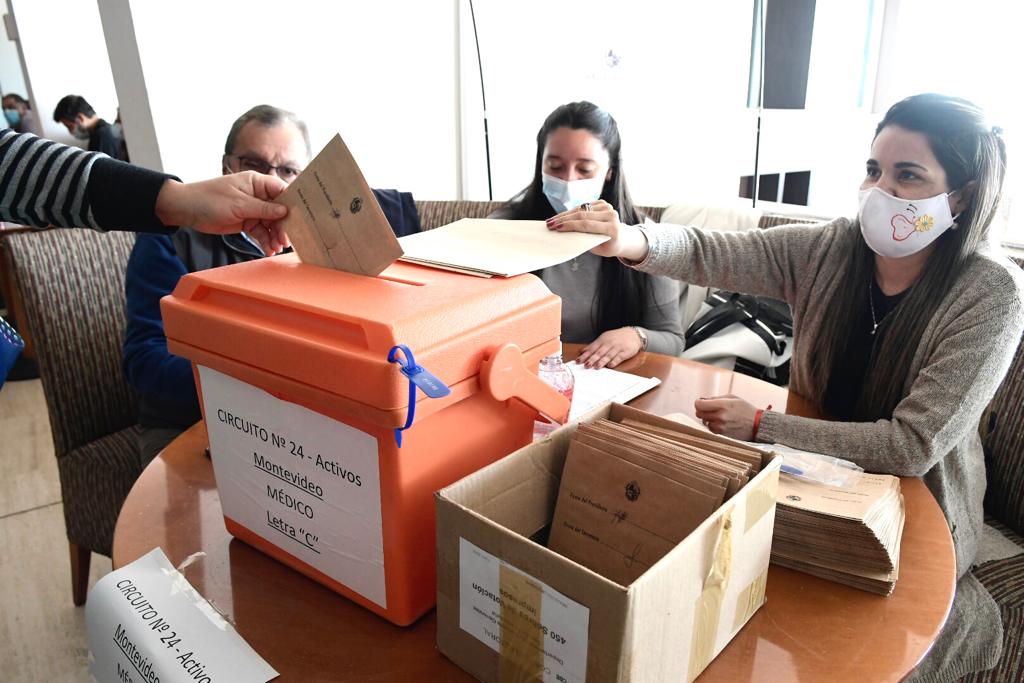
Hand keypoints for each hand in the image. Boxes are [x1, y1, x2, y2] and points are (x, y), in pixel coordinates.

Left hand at [155, 172, 290, 253]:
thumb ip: (263, 209)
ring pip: (270, 223)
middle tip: (286, 241)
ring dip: (274, 236)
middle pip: (278, 211)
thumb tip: (285, 211)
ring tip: (276, 249)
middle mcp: (257, 195)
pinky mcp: (245, 221)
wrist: (185, 209)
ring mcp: (251, 209)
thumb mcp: (238, 204)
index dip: (292, 204)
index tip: (300, 218)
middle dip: (283, 226)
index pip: (281, 191)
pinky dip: (264, 240)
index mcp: (256, 182)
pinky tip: (268, 250)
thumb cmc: (209, 199)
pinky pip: (260, 232)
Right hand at [546, 200, 648, 260]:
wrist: (622, 237)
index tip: (556, 228)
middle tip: (549, 224)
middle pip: (582, 215)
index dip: (570, 226)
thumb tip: (566, 234)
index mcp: (612, 228)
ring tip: (552, 220)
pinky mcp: (603, 203)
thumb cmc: (608, 246)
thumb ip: (585, 239)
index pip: (587, 225)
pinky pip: (583, 206)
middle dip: (564, 219)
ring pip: (581, 209)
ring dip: (565, 215)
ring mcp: (608, 207)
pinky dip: (571, 212)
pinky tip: (561, 217)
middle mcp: (611, 215)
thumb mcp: (597, 248)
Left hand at [577, 327, 643, 368]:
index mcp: (603, 340)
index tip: (578, 361)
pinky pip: (619, 357)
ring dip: (602, 361)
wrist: (633, 334)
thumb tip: (583, 351)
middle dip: (592, 359)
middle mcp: (609, 343)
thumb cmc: (617, 337)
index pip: (592, 348)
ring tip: (596, 367)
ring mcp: (617, 347)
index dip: (585, 355)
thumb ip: (594, 345)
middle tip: (586, 365)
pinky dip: (614, 361)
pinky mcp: (625, 352)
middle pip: (599, 352)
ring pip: (608, 355)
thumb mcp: (604, 338)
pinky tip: (610, 366)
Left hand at [694, 394, 758, 439]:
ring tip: (718, 415)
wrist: (757, 425)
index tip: (702, 401)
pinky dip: (712, 424)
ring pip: (703, 421)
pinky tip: (721, 421)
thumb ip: (716, 398)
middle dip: (702, 409)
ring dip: (707, 417)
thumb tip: (702, 399)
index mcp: (723, 405)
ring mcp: (720, 426)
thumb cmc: (746, 410)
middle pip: (699, 413)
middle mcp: (720, 416)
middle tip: (709, 407)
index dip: (699, 402)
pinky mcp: (721, 434)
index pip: (699, 404)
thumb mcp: (732, 398)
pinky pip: (710, 428)